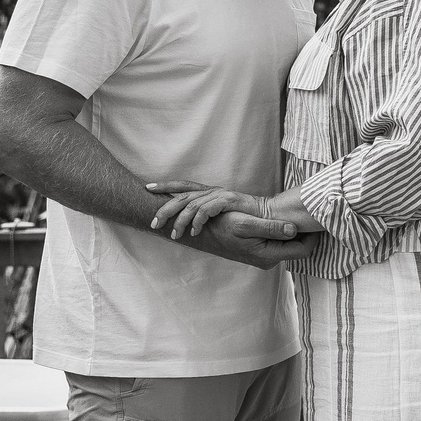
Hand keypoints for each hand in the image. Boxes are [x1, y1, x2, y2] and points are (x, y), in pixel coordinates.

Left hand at [145, 180, 265, 240]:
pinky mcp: (230, 200)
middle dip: (165, 209)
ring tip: (175, 235)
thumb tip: (188, 219)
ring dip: (180, 221)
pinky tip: (194, 232)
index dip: (165, 185)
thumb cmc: (248, 217)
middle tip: (154, 223)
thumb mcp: (222, 214)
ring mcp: (221, 194)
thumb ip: (208, 214)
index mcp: (210, 192)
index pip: (183, 185)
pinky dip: (198, 221)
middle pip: (182, 196)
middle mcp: (213, 191)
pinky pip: (207, 209)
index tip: (148, 188)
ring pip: (191, 205)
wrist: (272, 216)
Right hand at [192, 213, 315, 268]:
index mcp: (267, 255)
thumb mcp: (245, 223)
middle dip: (308, 233)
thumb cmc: (221, 226)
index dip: (314, 236)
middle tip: (314, 215)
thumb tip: (294, 229)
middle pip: (299, 248)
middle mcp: (268, 259)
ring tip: (302, 215)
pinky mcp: (260, 251)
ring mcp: (264, 257)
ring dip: (297, 232)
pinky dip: (286, 233)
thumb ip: (270, 228)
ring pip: (290, 245)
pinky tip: (286, 220)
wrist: (201, 232)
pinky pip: (281, 243)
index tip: (319, 220)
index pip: (303, 250)